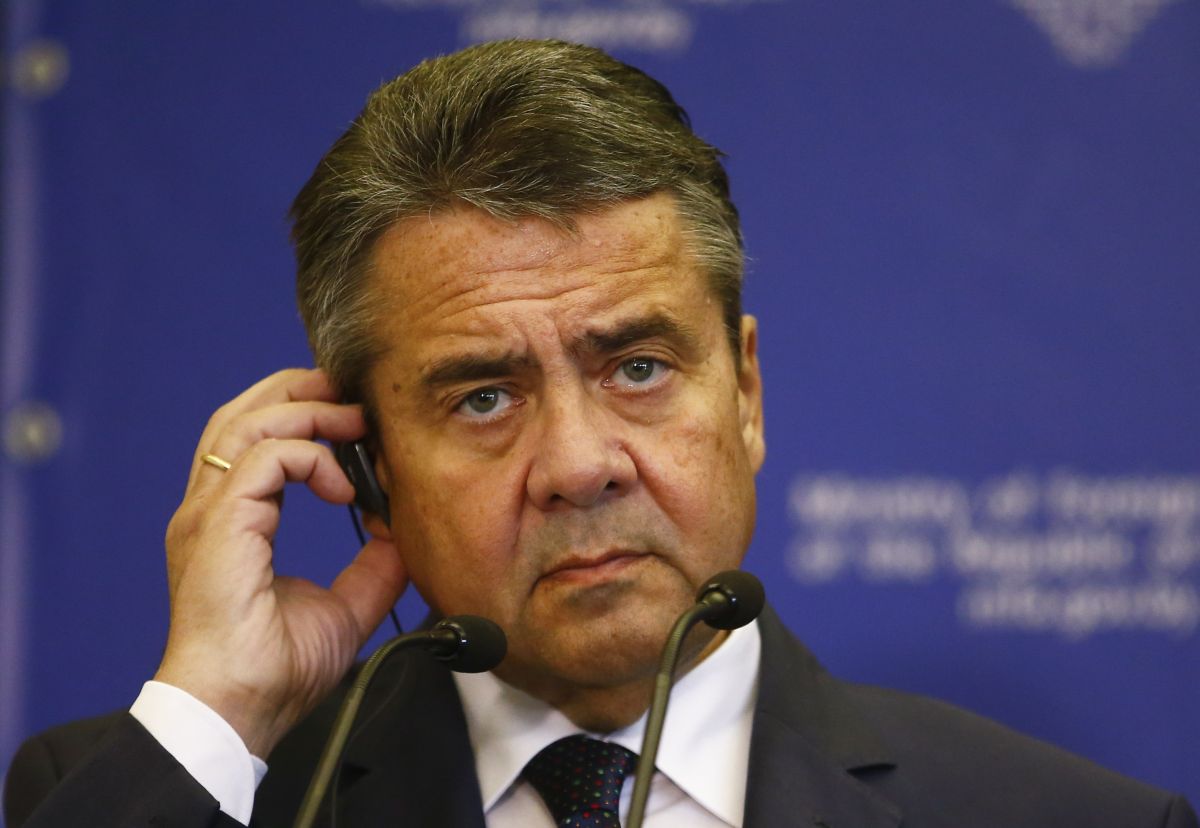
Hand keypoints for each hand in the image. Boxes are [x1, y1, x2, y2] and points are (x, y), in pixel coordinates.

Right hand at [153, 368, 407, 756]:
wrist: (240, 712)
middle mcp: (210, 510)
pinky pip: (264, 458)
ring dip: (307, 411)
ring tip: (354, 422)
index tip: (358, 425)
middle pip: (240, 415)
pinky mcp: (219, 525)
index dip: (303, 418)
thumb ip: (374, 566)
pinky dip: (309, 456)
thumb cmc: (276, 670)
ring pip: (247, 423)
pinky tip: (344, 487)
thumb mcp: (346, 607)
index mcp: (230, 523)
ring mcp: (207, 515)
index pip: (253, 442)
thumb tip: (403, 531)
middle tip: (352, 394)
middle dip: (298, 390)